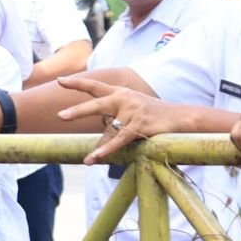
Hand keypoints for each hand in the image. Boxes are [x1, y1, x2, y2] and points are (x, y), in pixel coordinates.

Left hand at [55, 78, 186, 163]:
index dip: (77, 83)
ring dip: (100, 148)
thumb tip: (99, 140)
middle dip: (78, 111)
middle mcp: (124, 99)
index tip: (60, 80)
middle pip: (97, 104)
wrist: (180, 116)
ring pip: (110, 130)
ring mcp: (132, 111)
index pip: (95, 86)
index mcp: (120, 93)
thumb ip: (114, 119)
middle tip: (61, 116)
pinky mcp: (139, 125)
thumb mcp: (131, 110)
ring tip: (88, 160)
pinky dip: (108, 150)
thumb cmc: (153, 115)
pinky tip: (95, 158)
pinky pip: (119, 140)